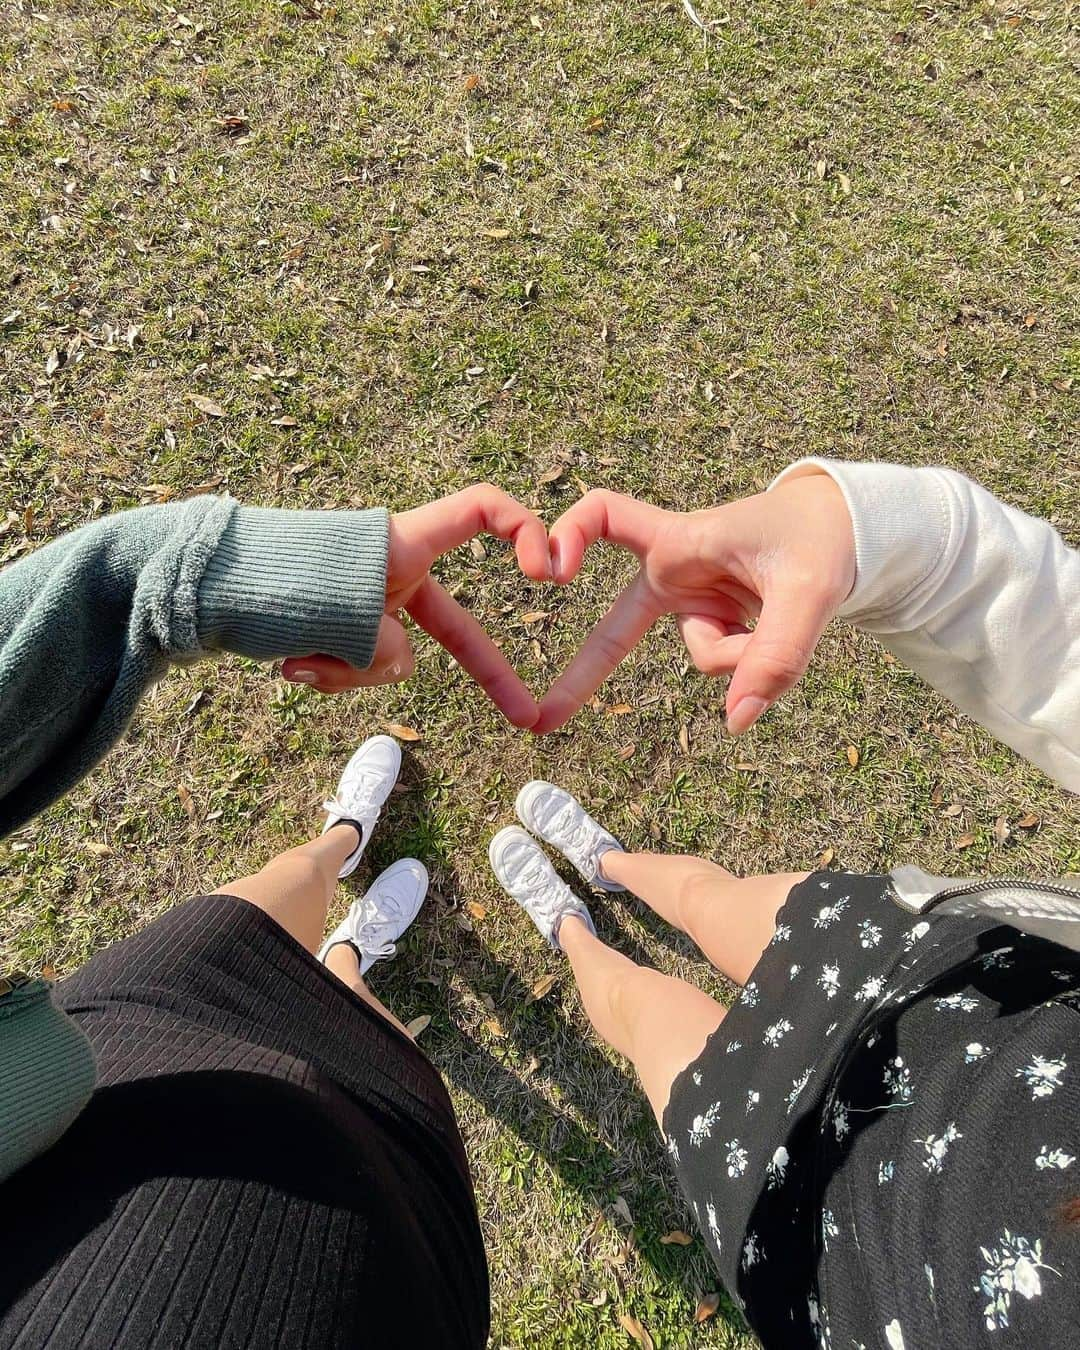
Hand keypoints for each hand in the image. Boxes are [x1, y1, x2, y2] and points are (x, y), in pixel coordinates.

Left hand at [282, 484, 550, 726]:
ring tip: (300, 656)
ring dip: (350, 672)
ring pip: (394, 660)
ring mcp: (370, 604)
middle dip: (488, 674)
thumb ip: (387, 649)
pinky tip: (290, 665)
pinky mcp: (344, 632)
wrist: (198, 589)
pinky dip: (329, 675)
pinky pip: (359, 669)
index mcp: (401, 543)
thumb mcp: (344, 617)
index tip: (545, 572)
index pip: (481, 510)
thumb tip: (395, 665)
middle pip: (456, 626)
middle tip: (526, 717)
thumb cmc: (268, 581)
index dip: (524, 528)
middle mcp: (392, 571)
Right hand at [533, 470, 855, 733]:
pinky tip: (777, 629)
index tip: (553, 570)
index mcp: (682, 539)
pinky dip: (755, 661)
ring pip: (704, 657)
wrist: (849, 532)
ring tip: (783, 616)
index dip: (570, 533)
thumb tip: (738, 721)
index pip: (606, 515)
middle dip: (585, 673)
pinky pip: (728, 665)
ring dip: (744, 654)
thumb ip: (776, 655)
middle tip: (542, 720)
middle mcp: (677, 572)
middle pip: (617, 624)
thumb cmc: (821, 539)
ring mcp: (695, 604)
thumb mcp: (809, 591)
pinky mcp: (717, 626)